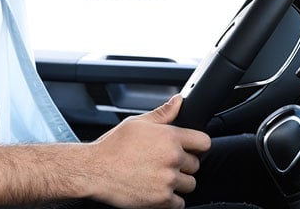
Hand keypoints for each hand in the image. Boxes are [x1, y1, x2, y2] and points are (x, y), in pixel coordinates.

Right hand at [87, 95, 210, 208]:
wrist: (94, 171)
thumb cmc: (113, 147)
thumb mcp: (137, 123)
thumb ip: (163, 114)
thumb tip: (178, 101)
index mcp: (170, 137)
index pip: (204, 142)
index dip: (197, 145)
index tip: (190, 148)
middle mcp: (172, 158)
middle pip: (196, 165)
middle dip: (183, 164)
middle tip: (164, 163)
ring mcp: (168, 180)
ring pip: (190, 184)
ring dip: (178, 183)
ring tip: (158, 176)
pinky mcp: (162, 200)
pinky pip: (180, 203)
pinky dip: (170, 199)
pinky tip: (156, 189)